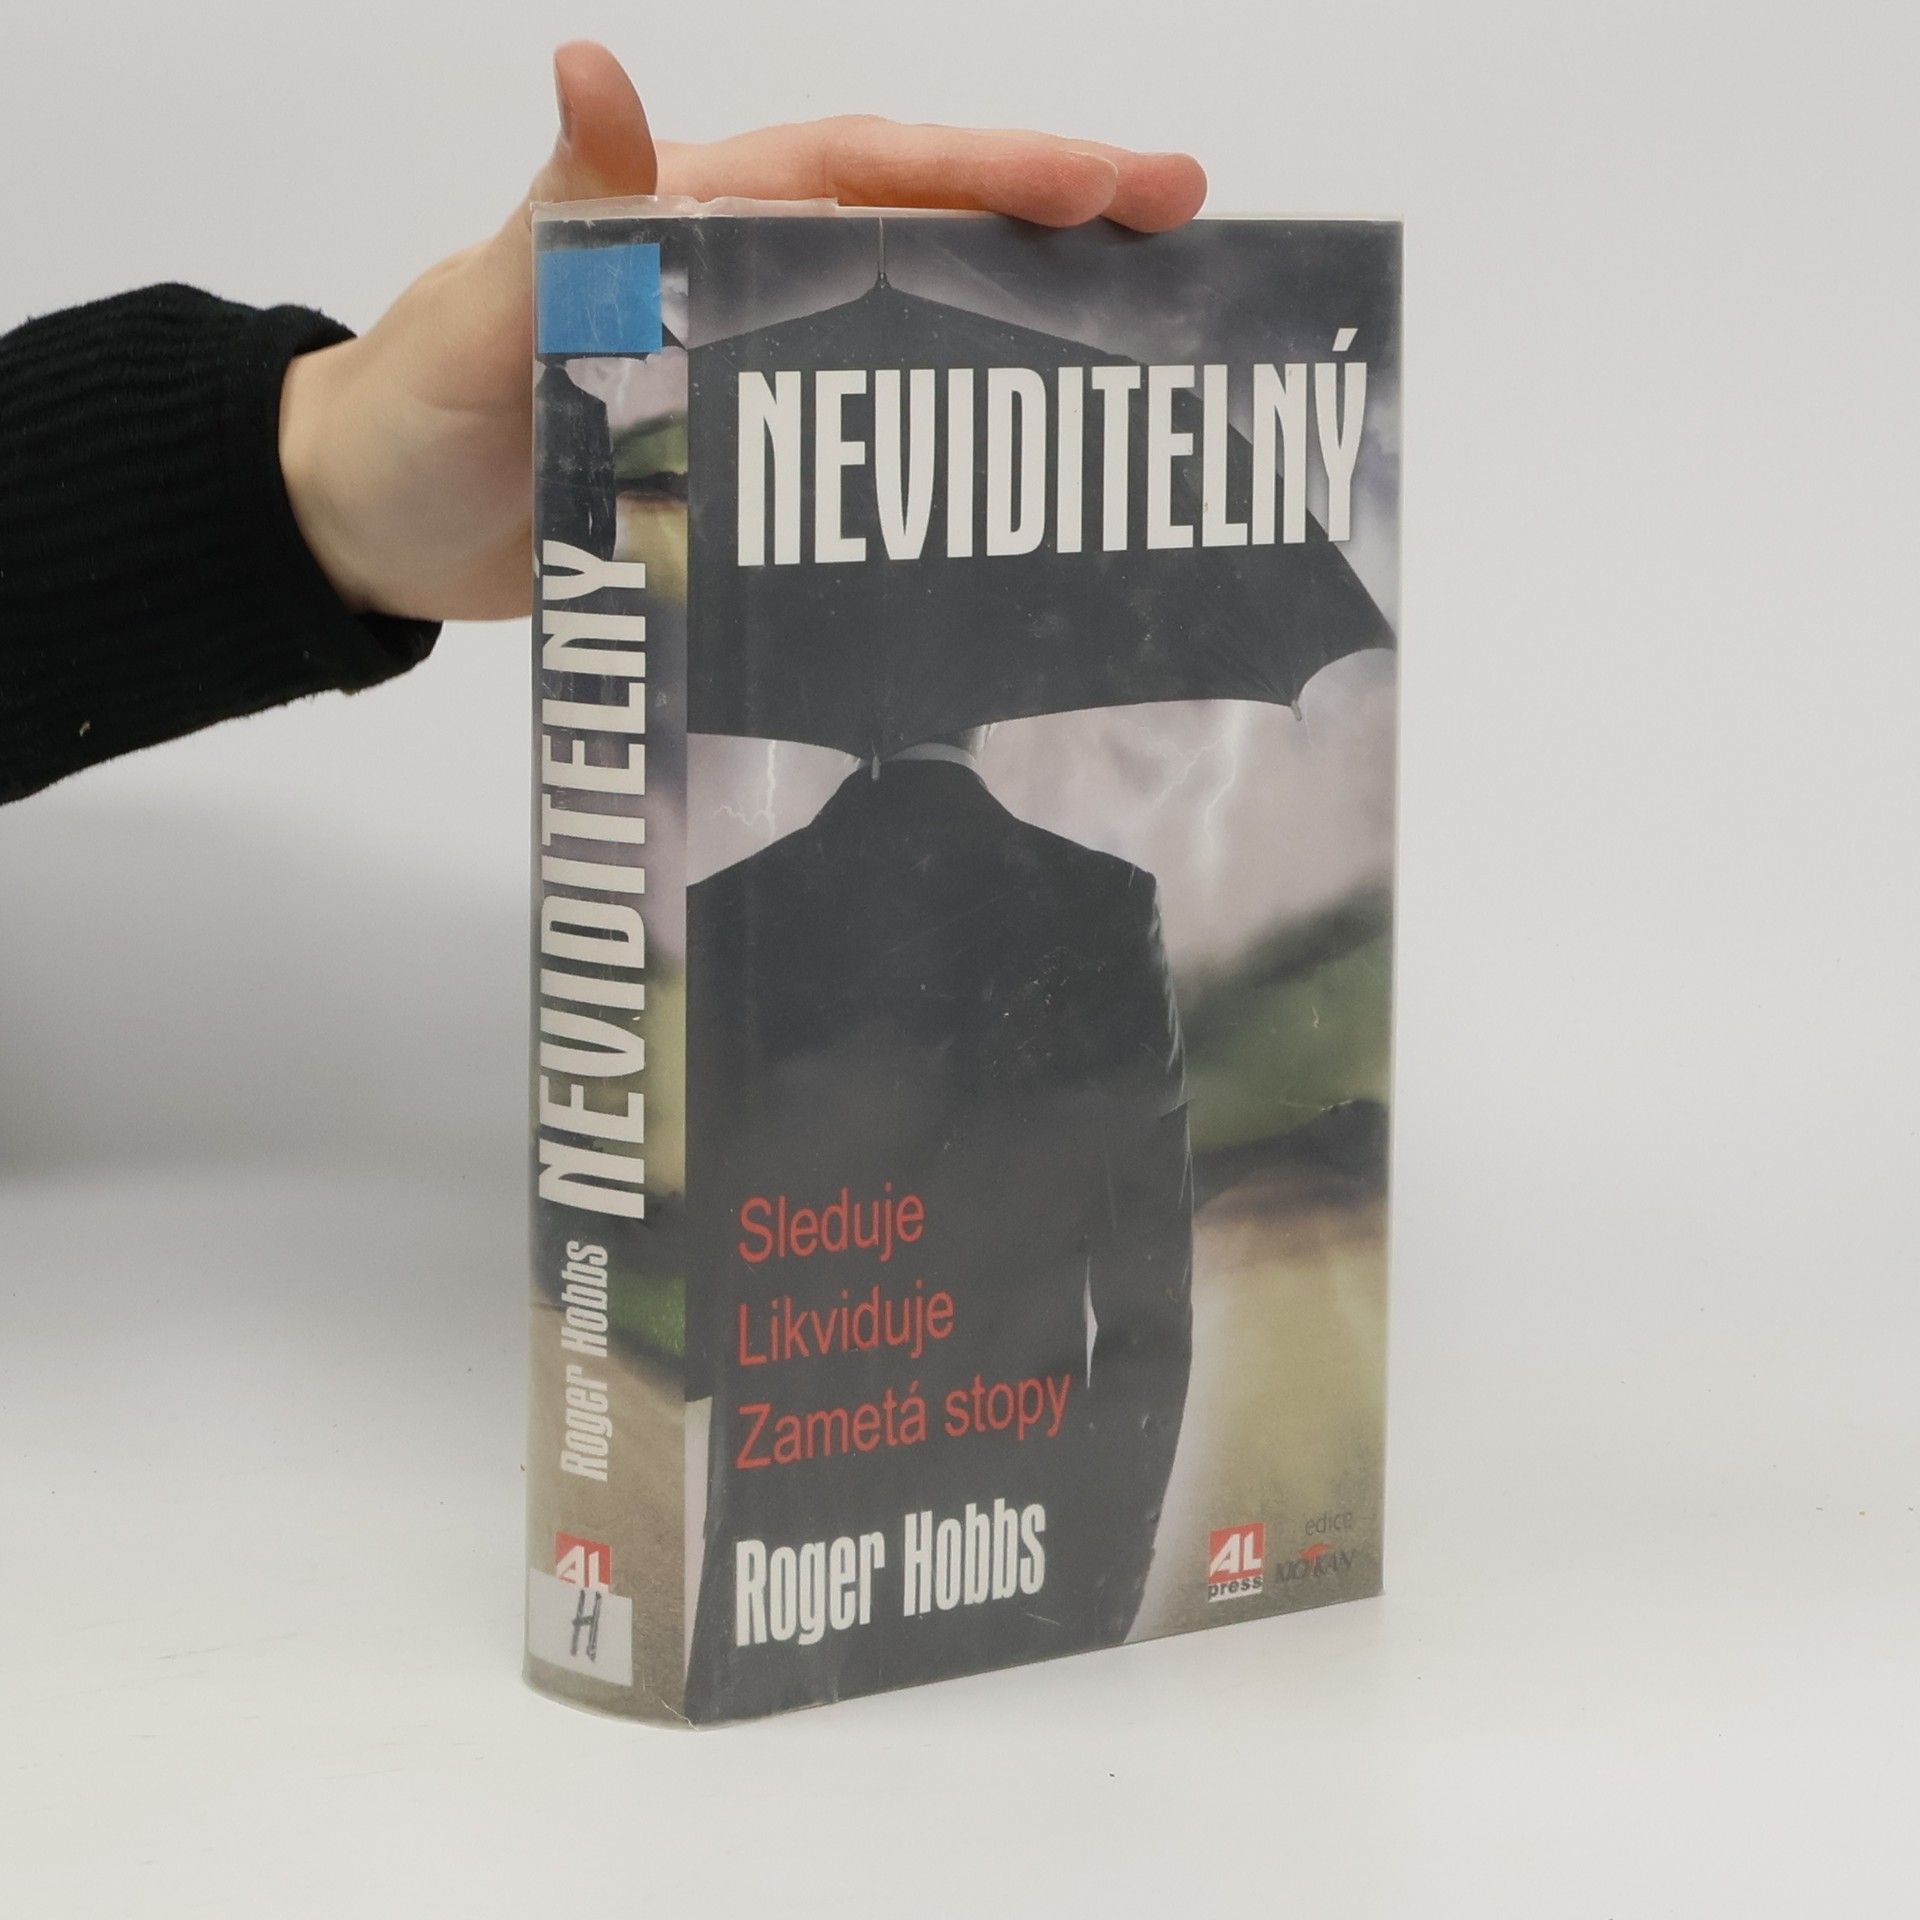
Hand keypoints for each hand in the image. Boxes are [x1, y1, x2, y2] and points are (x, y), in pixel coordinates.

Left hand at [279, 42, 1207, 624]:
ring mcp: (755, 368)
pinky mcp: (751, 457)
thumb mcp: (477, 318)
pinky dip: (947, 436)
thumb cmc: (414, 414)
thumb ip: (557, 219)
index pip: (865, 169)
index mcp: (695, 216)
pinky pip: (870, 433)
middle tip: (1185, 228)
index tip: (1109, 184)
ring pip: (915, 324)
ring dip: (1023, 322)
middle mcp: (745, 278)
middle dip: (1053, 221)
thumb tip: (594, 70)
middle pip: (923, 227)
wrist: (375, 525)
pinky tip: (1021, 471)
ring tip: (1145, 342)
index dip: (987, 170)